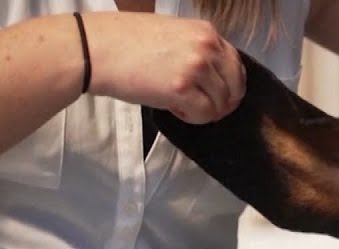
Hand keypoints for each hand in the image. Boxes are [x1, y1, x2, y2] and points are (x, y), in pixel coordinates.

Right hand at [80, 12, 244, 123]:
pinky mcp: (182, 89)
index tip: (221, 95)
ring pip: (221, 102)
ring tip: (180, 104)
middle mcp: (206, 47)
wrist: (93, 48)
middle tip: (208, 109)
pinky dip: (194, 117)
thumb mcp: (170, 32)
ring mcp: (196, 67)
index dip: (230, 83)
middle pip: (234, 85)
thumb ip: (195, 48)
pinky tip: (175, 109)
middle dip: (224, 101)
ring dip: (204, 109)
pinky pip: (205, 114)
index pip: (235, 62)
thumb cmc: (123, 40)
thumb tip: (213, 73)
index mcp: (204, 31)